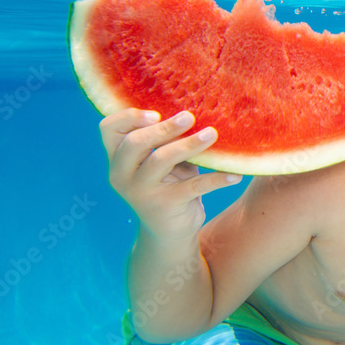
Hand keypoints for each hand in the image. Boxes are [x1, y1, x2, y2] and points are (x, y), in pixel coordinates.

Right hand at [100, 108, 240, 242]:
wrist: (169, 233)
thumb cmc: (169, 186)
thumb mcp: (164, 163)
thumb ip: (167, 141)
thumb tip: (192, 111)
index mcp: (118, 160)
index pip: (108, 129)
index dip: (129, 117)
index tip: (156, 112)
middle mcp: (122, 175)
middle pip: (134, 142)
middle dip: (164, 127)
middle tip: (189, 116)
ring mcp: (141, 192)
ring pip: (161, 159)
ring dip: (189, 144)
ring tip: (212, 134)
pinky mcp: (165, 206)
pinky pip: (194, 186)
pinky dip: (216, 179)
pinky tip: (235, 175)